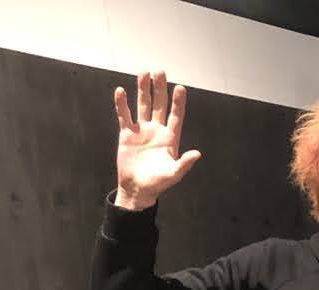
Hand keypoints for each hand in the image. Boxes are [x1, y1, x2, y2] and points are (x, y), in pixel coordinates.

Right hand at [112, 70, 201, 209]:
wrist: (137, 189)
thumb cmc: (157, 184)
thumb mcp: (173, 175)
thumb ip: (184, 164)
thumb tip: (197, 154)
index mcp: (170, 138)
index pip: (176, 116)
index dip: (178, 103)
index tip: (180, 88)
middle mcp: (157, 131)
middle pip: (159, 105)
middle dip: (160, 89)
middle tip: (160, 71)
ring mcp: (142, 131)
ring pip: (143, 106)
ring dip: (143, 90)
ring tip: (144, 73)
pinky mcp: (127, 134)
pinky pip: (124, 116)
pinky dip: (122, 104)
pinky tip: (121, 91)